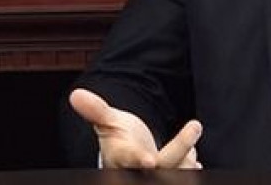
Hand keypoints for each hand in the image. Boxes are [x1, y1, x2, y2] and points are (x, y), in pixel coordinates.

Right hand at [69, 88, 202, 168]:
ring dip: (188, 157)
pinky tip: (193, 160)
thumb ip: (96, 110)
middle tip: (195, 125)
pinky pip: (185, 175)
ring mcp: (156, 176)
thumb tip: (76, 94)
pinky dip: (192, 167)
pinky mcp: (171, 175)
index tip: (150, 161)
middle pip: (163, 164)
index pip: (130, 159)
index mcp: (121, 158)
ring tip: (191, 133)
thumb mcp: (108, 123)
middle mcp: (139, 171)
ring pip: (178, 171)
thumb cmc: (119, 140)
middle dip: (180, 147)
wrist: (128, 160)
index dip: (139, 159)